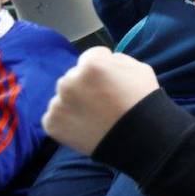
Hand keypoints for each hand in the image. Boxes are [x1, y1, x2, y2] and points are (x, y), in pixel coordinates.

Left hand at [42, 47, 159, 155]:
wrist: (139, 140)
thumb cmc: (142, 102)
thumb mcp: (140, 69)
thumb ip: (117, 60)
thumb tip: (106, 60)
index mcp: (92, 65)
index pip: (92, 56)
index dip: (104, 66)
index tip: (112, 79)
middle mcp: (70, 81)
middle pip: (75, 76)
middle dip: (86, 84)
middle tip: (103, 100)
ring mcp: (58, 103)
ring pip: (64, 95)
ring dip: (75, 101)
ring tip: (94, 115)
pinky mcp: (52, 123)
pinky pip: (56, 115)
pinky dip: (67, 119)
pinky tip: (85, 125)